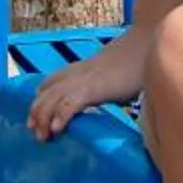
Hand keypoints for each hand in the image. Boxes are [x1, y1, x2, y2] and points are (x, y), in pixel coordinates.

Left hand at [27, 34, 146, 140]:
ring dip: (43, 119)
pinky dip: (60, 116)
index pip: (51, 82)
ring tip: (42, 137)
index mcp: (81, 69)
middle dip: (37, 112)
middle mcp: (77, 73)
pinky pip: (69, 103)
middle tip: (35, 132)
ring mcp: (83, 80)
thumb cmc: (136, 62)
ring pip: (52, 99)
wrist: (147, 44)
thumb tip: (109, 97)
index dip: (40, 99)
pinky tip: (57, 129)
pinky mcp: (92, 88)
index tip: (37, 116)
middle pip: (46, 93)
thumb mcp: (114, 74)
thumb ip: (105, 85)